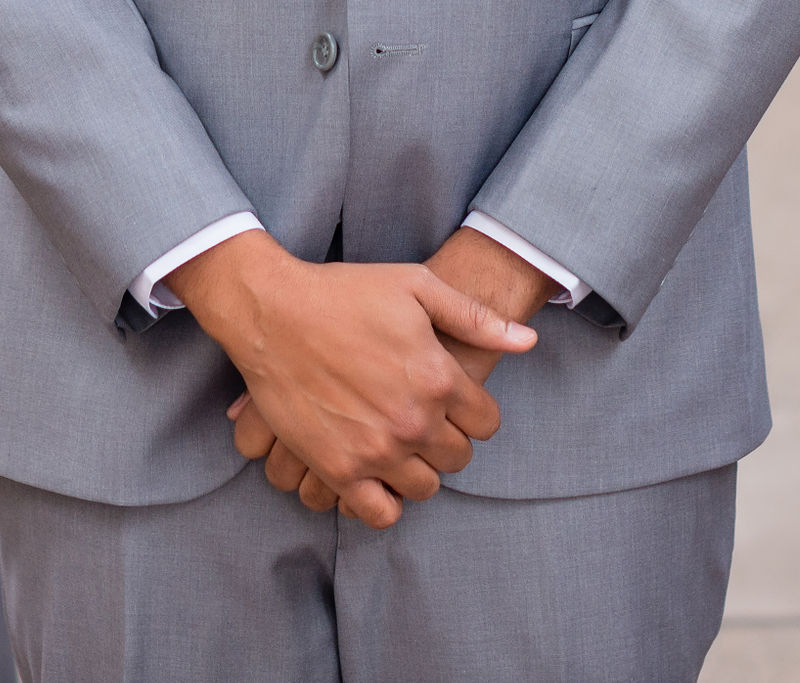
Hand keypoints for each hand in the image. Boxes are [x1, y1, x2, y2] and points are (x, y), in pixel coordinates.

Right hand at [179, 230, 533, 527]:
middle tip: (423, 421)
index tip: (454, 403)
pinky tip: (375, 475)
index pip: (486, 423)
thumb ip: (475, 318)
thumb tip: (527, 341)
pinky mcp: (337, 469)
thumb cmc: (344, 292)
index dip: (474, 412)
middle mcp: (413, 420)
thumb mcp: (416, 286)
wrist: (272, 311)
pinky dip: (384, 502)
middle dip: (448, 441)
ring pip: (425, 488)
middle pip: (458, 457)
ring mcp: (375, 450)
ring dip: (418, 471)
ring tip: (399, 446)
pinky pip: (379, 513)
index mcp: (438, 377)